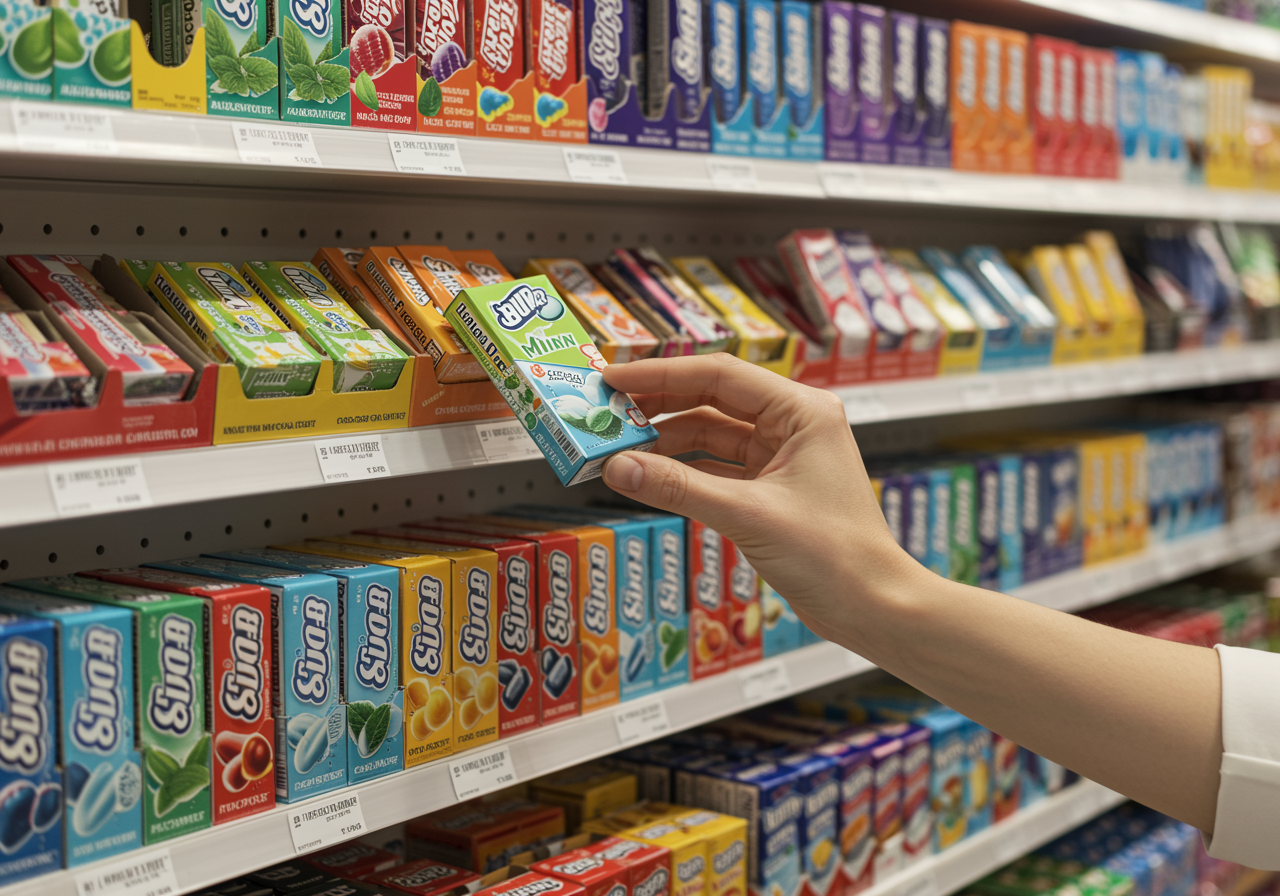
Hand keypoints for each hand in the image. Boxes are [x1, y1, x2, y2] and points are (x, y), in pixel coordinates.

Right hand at [602, 353, 912, 638]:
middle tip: (606, 411)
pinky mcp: (771, 489)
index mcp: (802, 410)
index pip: (718, 374)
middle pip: (710, 399)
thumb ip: (679, 488)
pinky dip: (682, 472)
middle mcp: (793, 425)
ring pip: (709, 434)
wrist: (872, 607)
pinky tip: (648, 475)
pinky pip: (715, 468)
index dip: (660, 375)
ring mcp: (781, 457)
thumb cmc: (837, 555)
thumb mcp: (748, 514)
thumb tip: (620, 466)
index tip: (613, 379)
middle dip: (657, 405)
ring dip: (665, 441)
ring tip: (618, 447)